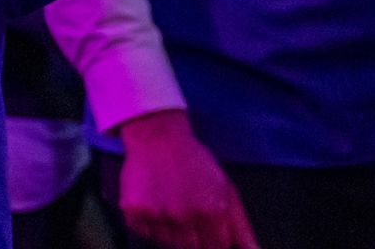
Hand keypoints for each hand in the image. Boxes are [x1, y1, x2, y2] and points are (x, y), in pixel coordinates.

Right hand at [117, 110, 260, 248]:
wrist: (157, 137)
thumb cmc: (195, 162)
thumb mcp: (226, 189)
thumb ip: (240, 226)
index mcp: (213, 211)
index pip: (218, 247)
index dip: (213, 237)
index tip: (206, 224)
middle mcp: (186, 216)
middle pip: (192, 247)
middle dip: (192, 234)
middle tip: (186, 211)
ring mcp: (158, 215)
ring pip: (167, 242)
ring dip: (169, 230)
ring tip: (169, 204)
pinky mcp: (134, 211)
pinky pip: (144, 232)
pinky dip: (148, 223)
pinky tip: (153, 202)